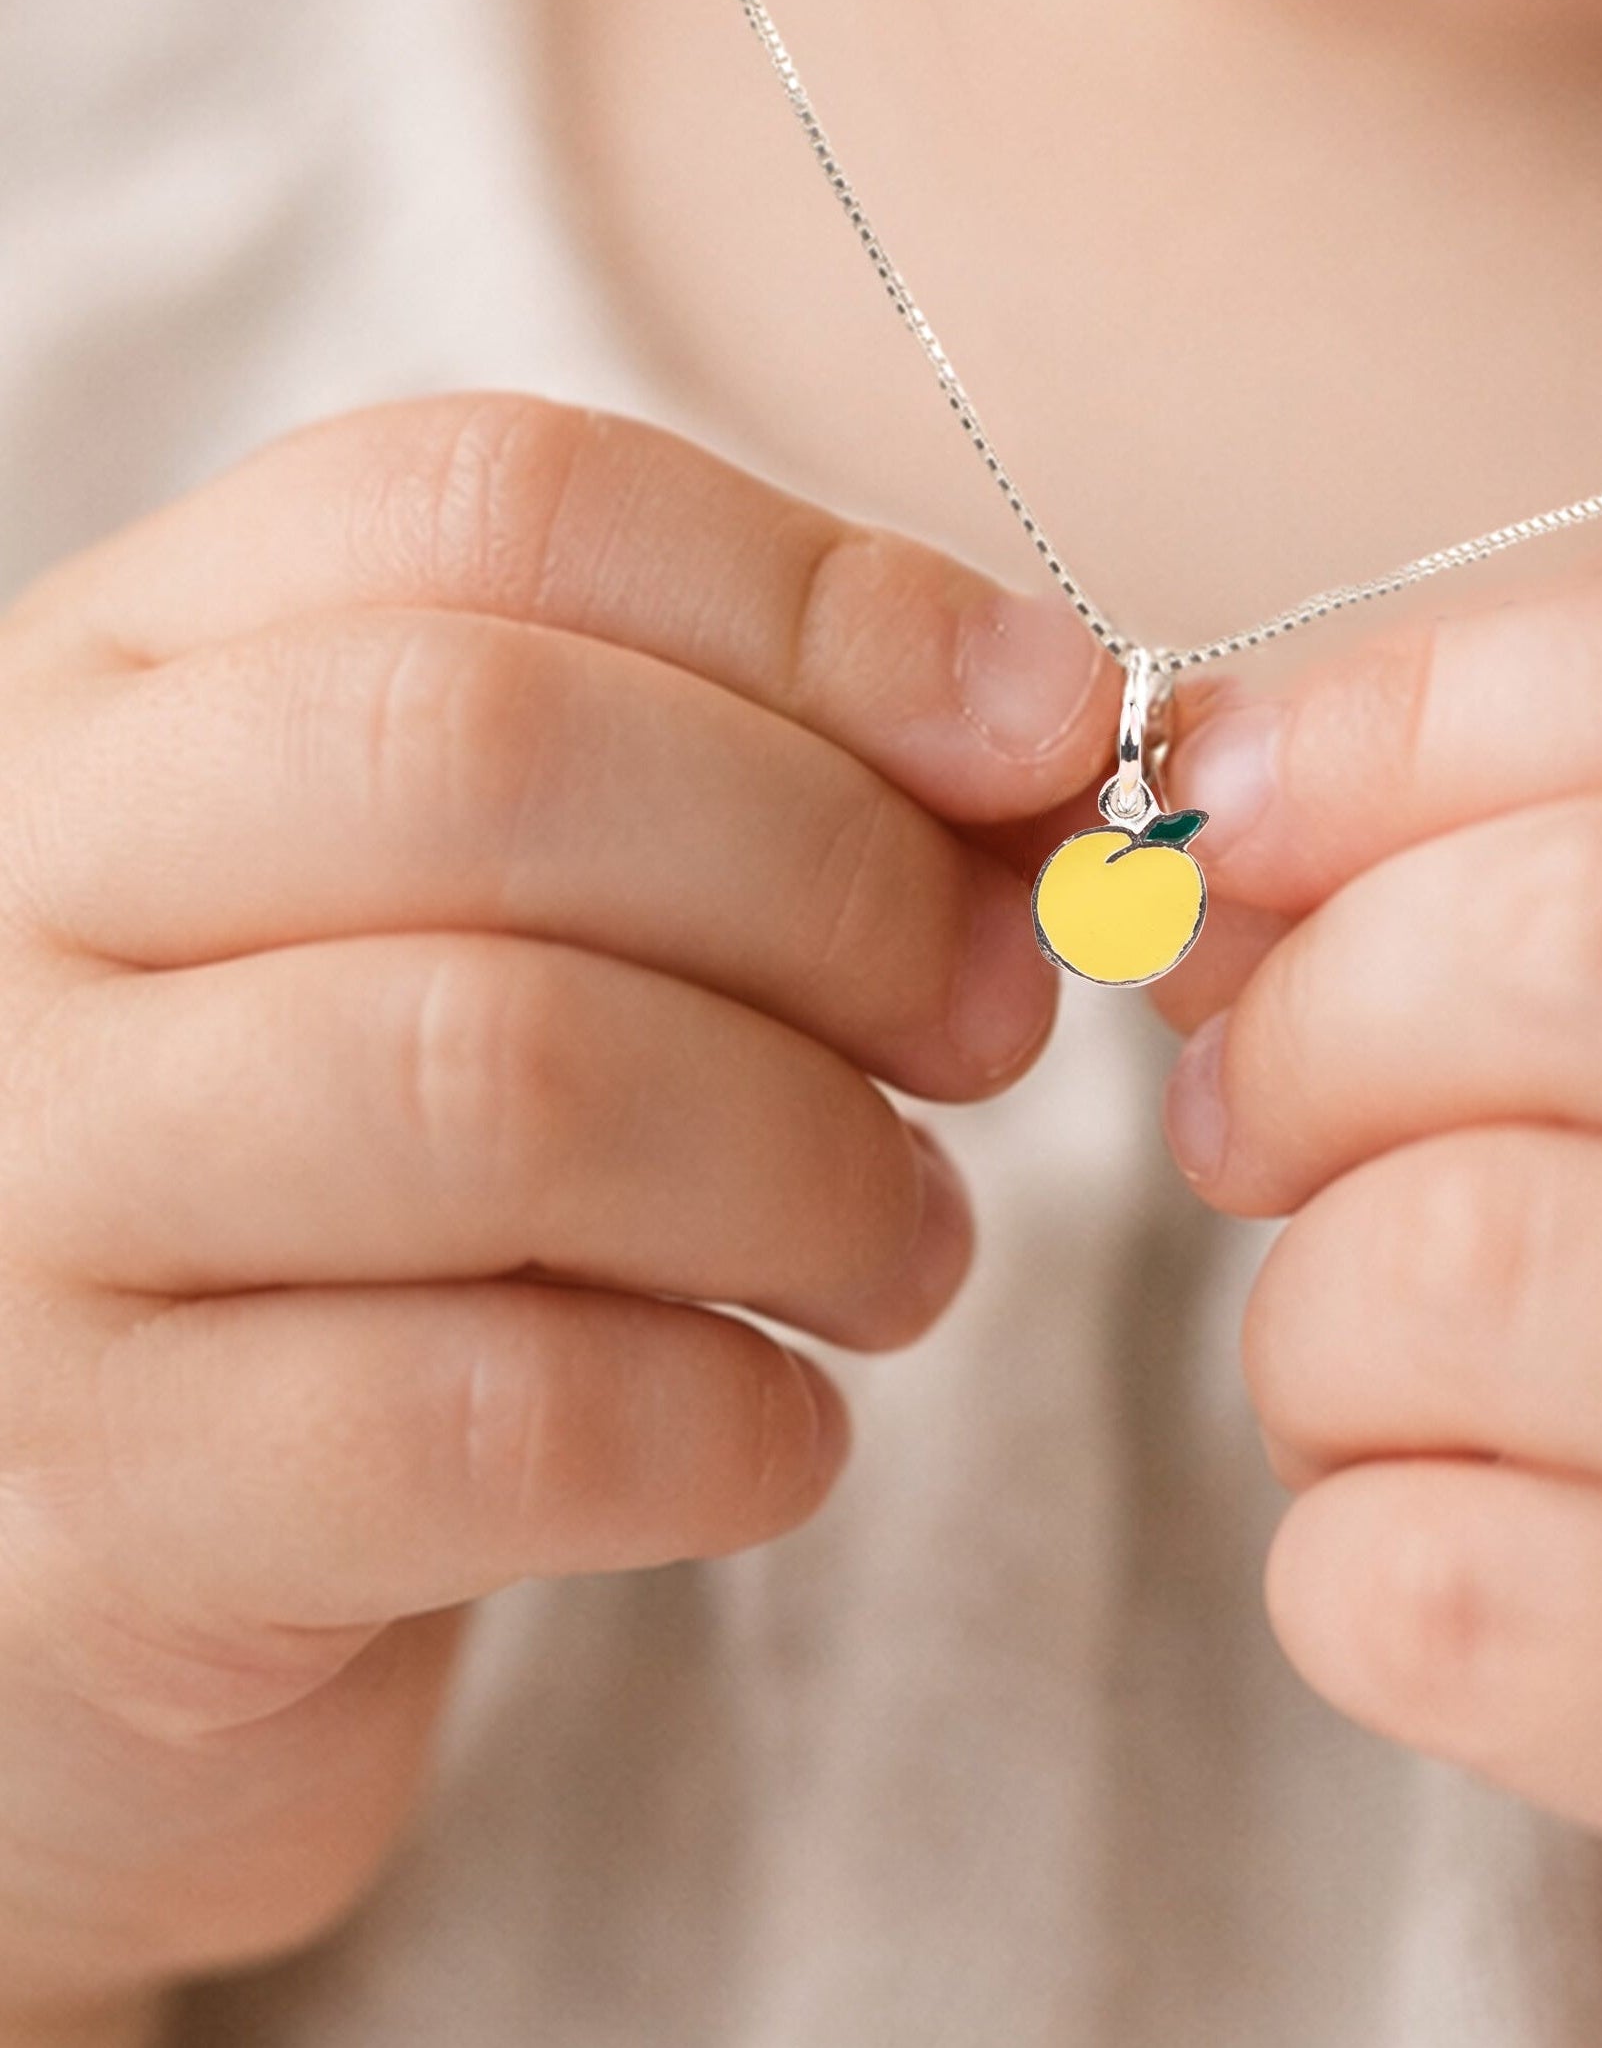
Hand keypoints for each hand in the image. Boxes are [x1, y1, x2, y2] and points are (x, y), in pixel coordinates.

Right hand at [0, 398, 1112, 2028]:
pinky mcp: (102, 1504)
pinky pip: (501, 1420)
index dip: (827, 604)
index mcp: (141, 680)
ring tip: (903, 1248)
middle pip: (490, 751)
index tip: (1053, 730)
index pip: (491, 502)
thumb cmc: (392, 1186)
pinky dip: (736, 1422)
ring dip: (820, 1170)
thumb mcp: (521, 923)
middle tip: (998, 1022)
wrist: (139, 1545)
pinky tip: (780, 1426)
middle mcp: (23, 888)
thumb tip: (1053, 727)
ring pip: (507, 1079)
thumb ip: (755, 781)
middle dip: (842, 883)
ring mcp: (27, 1196)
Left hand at [1159, 560, 1601, 2047]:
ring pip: (1460, 1263)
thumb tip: (1226, 834)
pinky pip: (1442, 1582)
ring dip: (1311, 1328)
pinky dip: (1342, 1564)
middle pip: (1571, 931)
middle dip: (1312, 1020)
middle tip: (1252, 1126)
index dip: (1412, 710)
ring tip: (1373, 1387)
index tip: (1238, 806)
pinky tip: (1438, 1573)